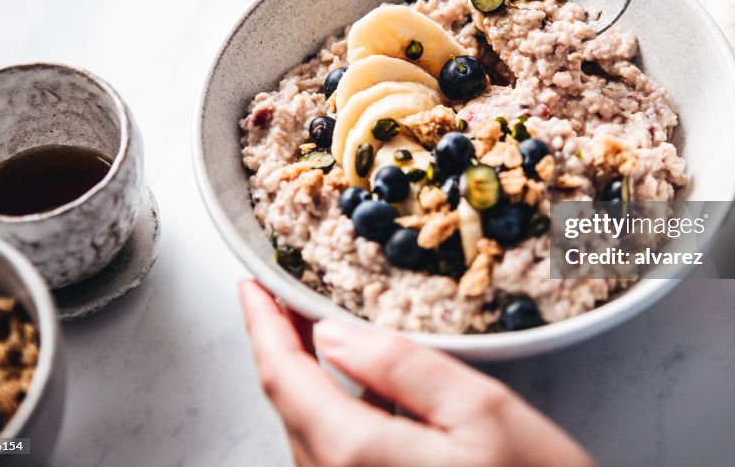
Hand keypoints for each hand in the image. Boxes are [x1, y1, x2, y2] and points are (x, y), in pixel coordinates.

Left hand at [238, 280, 595, 466]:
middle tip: (282, 295)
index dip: (262, 325)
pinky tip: (357, 385)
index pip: (284, 378)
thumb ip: (403, 367)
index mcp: (356, 455)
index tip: (253, 285)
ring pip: (308, 431)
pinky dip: (332, 408)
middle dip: (281, 345)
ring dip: (304, 376)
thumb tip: (334, 335)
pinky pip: (334, 455)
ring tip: (313, 328)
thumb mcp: (482, 411)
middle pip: (289, 405)